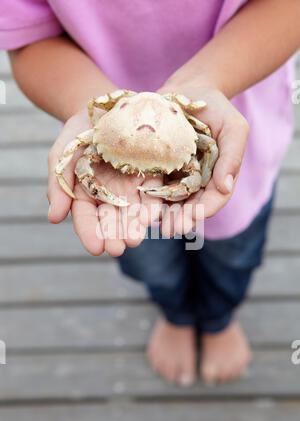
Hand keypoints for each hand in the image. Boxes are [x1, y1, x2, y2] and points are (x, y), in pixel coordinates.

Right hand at [47, 109, 161, 255]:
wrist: (105, 106)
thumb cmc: (79, 132)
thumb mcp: (62, 154)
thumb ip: (58, 185)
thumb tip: (54, 219)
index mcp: (87, 194)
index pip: (86, 217)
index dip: (90, 233)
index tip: (96, 248)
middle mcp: (110, 195)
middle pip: (112, 219)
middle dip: (115, 235)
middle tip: (118, 249)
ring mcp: (132, 186)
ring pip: (133, 211)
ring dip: (134, 226)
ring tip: (135, 239)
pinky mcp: (152, 174)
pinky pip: (153, 192)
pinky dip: (152, 204)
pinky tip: (152, 217)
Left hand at [157, 85, 248, 236]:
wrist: (189, 89)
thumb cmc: (216, 108)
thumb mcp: (233, 127)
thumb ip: (233, 156)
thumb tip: (225, 187)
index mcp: (217, 177)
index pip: (213, 199)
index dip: (203, 210)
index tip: (193, 219)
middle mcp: (196, 182)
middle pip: (189, 206)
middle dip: (180, 218)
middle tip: (170, 229)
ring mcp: (175, 177)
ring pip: (168, 201)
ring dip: (160, 214)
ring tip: (150, 224)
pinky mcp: (156, 169)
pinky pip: (149, 185)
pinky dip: (144, 197)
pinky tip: (134, 206)